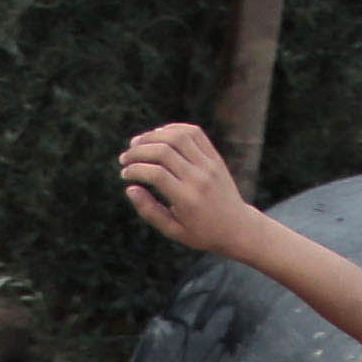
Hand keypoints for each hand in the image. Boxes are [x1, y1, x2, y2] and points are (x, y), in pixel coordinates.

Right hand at [120, 122, 258, 256]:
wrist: (237, 227)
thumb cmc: (201, 232)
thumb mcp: (173, 231)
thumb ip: (150, 211)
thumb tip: (130, 188)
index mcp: (187, 200)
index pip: (156, 174)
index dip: (135, 170)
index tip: (124, 174)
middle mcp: (199, 179)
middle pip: (163, 151)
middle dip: (138, 151)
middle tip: (124, 158)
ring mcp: (209, 165)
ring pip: (177, 137)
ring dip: (152, 136)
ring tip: (137, 143)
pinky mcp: (215, 157)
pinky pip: (194, 133)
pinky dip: (173, 129)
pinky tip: (158, 135)